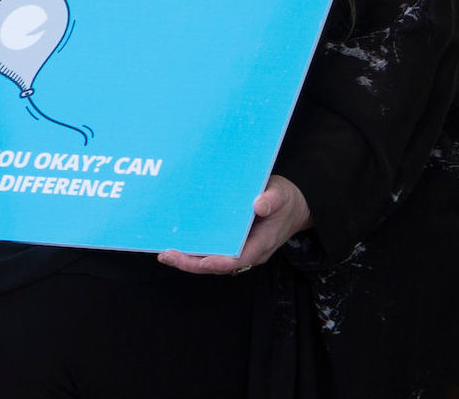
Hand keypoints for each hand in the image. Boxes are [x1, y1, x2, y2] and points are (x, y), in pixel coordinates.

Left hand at [158, 174, 309, 275]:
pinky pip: (212, 250)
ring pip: (212, 260)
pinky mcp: (232, 242)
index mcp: (261, 244)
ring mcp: (240, 249)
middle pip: (218, 264)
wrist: (293, 206)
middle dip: (192, 263)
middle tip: (167, 256)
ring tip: (165, 253)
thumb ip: (272, 200)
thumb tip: (259, 204)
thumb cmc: (285, 200)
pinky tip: (177, 243)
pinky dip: (194, 250)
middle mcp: (248, 251)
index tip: (200, 261)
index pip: (238, 259)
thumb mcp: (282, 195)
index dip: (218, 262)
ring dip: (189, 259)